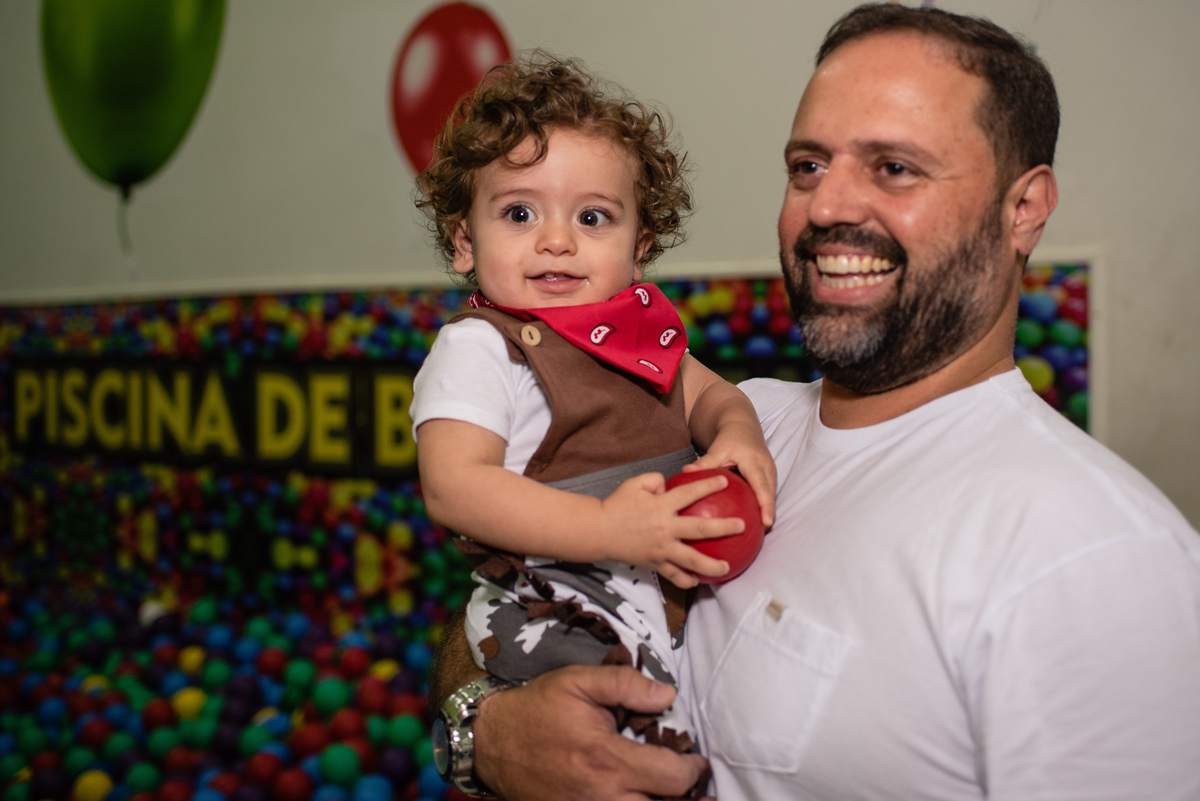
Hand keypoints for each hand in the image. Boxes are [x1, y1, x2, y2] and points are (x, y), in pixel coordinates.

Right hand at [474, 665, 709, 800]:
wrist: (492, 741)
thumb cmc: (538, 708)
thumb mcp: (577, 681)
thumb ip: (625, 683)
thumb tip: (668, 694)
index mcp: (607, 758)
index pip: (671, 778)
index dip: (693, 770)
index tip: (697, 761)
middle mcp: (602, 795)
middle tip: (701, 791)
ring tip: (679, 799)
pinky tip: (641, 799)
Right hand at [599, 471, 744, 587]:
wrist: (598, 531)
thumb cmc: (616, 505)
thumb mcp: (634, 484)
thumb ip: (655, 480)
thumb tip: (670, 484)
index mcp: (661, 506)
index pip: (690, 493)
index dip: (708, 485)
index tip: (725, 480)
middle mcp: (665, 528)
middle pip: (700, 529)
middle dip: (724, 527)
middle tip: (742, 526)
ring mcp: (661, 549)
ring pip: (691, 560)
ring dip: (712, 565)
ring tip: (728, 568)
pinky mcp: (654, 563)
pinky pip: (673, 575)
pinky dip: (686, 580)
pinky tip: (697, 582)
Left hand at [684, 419, 776, 529]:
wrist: (743, 427)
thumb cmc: (729, 438)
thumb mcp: (717, 448)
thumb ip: (704, 462)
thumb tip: (686, 471)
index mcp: (755, 462)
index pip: (762, 486)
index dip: (766, 505)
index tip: (766, 522)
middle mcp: (767, 468)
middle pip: (771, 494)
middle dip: (769, 513)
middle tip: (762, 533)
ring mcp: (770, 473)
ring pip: (770, 495)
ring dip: (767, 512)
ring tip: (758, 532)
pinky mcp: (768, 477)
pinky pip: (766, 494)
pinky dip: (762, 506)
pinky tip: (750, 521)